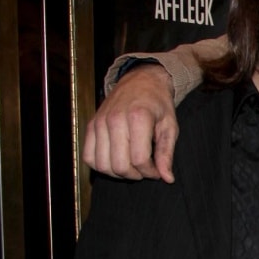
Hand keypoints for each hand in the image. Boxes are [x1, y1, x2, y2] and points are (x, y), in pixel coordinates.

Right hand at [83, 64, 178, 181]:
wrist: (141, 80)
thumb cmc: (157, 104)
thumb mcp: (170, 126)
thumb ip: (167, 153)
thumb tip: (167, 178)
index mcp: (138, 118)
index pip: (140, 159)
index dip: (150, 172)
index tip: (157, 170)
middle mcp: (115, 119)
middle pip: (120, 165)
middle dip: (135, 175)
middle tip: (144, 169)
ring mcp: (99, 122)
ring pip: (102, 165)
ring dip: (118, 173)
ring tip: (131, 166)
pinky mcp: (91, 125)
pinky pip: (88, 156)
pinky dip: (101, 165)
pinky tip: (115, 161)